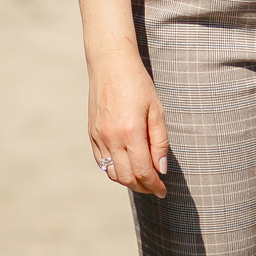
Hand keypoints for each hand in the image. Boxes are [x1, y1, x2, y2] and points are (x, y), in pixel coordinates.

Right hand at [87, 51, 168, 196]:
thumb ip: (160, 142)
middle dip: (143, 187)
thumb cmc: (138, 84)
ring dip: (128, 181)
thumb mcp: (157, 110)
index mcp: (131, 132)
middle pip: (127, 177)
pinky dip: (113, 170)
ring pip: (112, 173)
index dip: (154, 186)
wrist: (110, 63)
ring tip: (142, 178)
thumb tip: (161, 169)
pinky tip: (125, 166)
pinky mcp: (92, 133)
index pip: (143, 171)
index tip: (163, 191)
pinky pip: (101, 162)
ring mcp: (99, 136)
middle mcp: (112, 137)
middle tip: (155, 187)